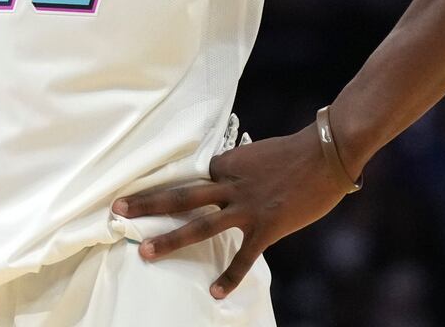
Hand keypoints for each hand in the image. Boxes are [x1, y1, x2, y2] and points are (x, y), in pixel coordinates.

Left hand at [110, 124, 351, 299]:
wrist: (326, 153)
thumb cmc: (295, 152)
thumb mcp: (257, 155)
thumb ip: (238, 169)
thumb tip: (223, 178)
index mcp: (226, 164)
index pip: (191, 177)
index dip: (169, 187)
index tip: (142, 192)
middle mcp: (229, 185)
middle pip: (181, 196)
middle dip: (147, 204)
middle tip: (118, 208)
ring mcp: (246, 208)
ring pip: (200, 224)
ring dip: (171, 239)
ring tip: (146, 252)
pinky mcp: (266, 227)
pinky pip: (243, 257)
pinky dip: (229, 277)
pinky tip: (214, 292)